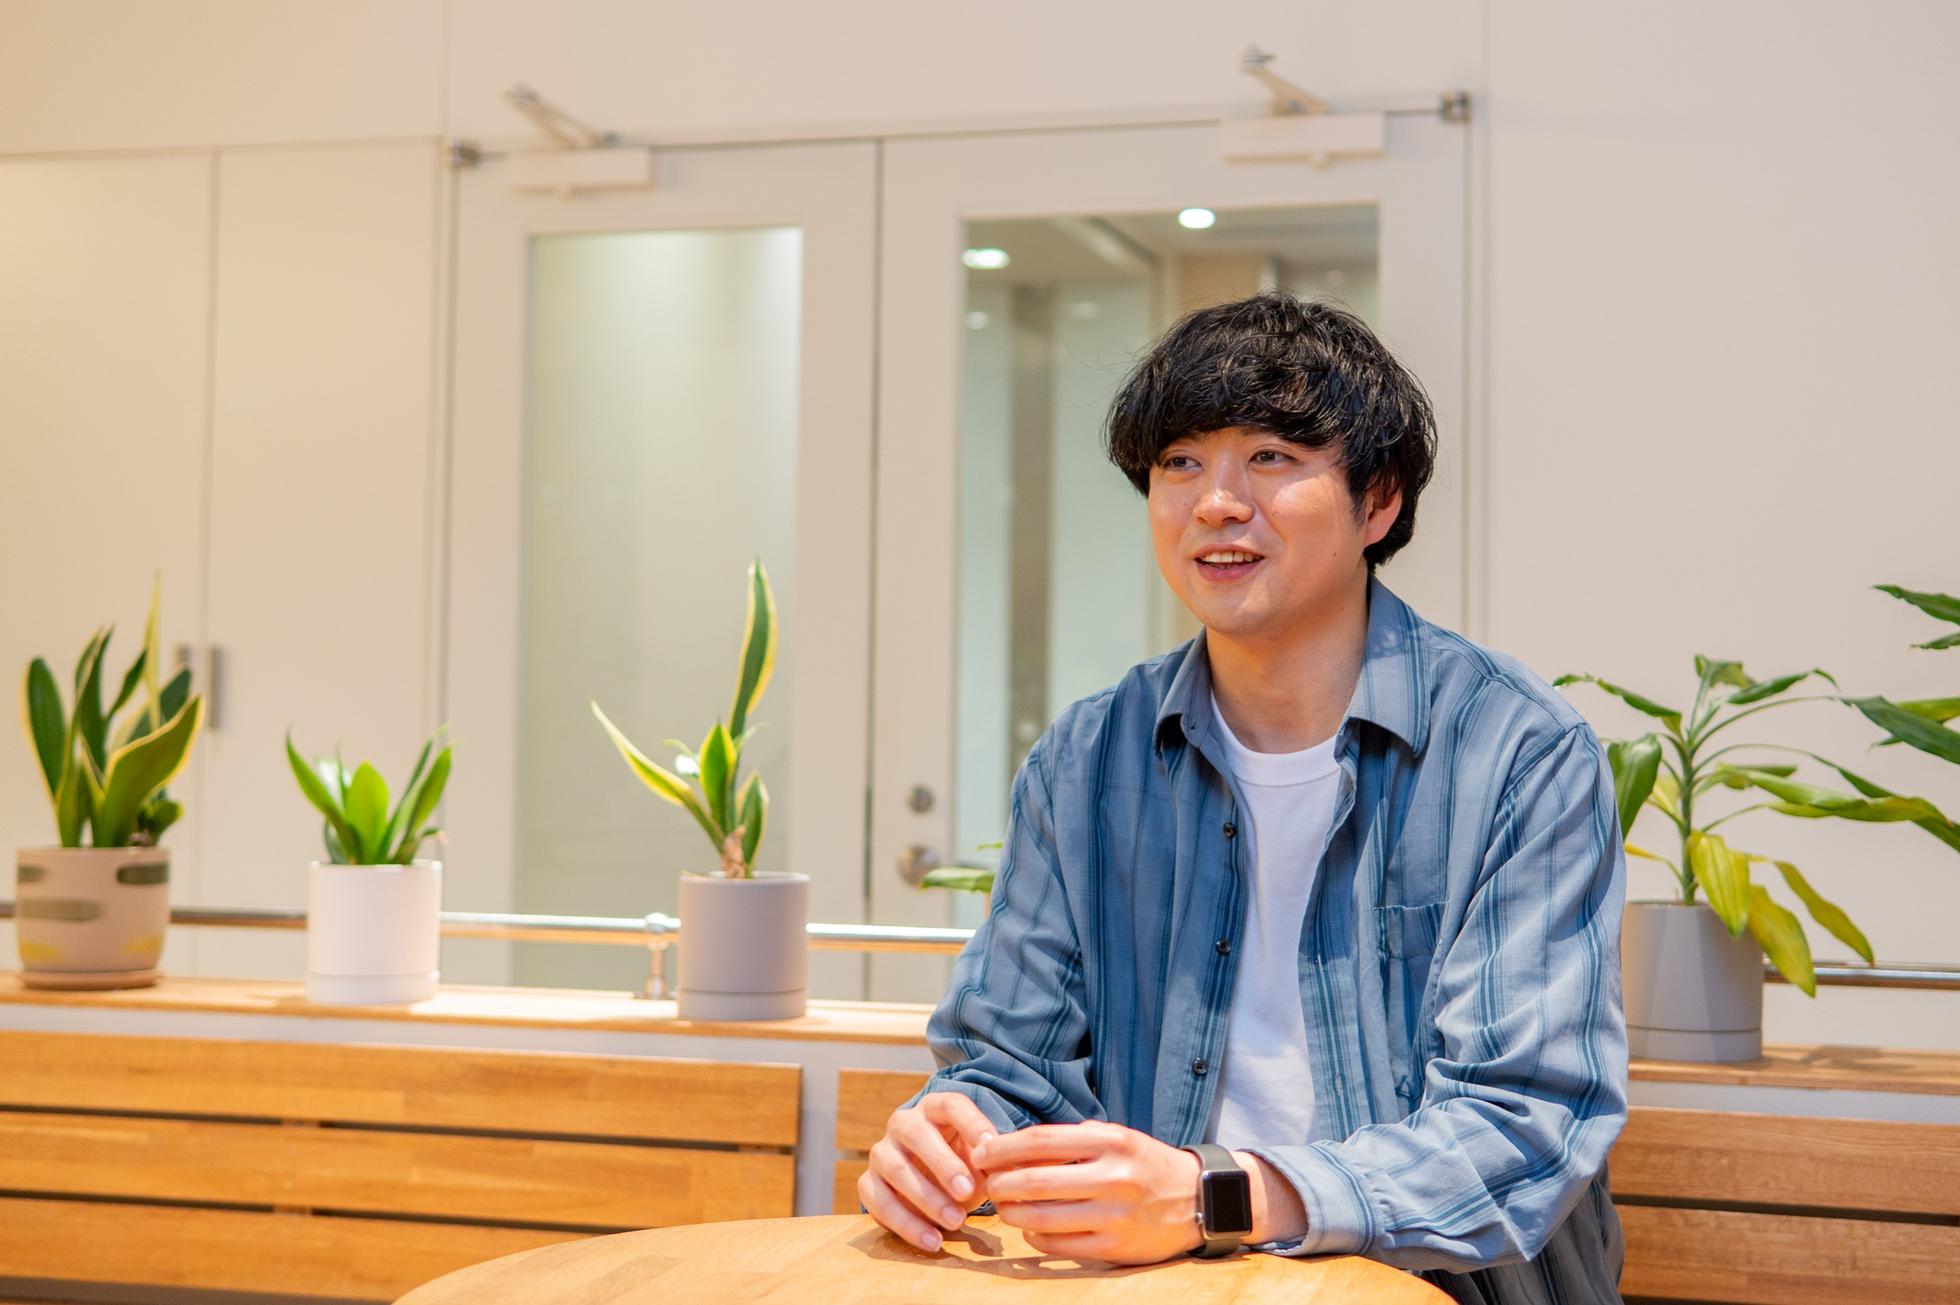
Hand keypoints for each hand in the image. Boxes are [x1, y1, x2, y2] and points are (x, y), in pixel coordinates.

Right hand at [859, 1091, 996, 1252]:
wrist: (930, 1185)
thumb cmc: (963, 1165)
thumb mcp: (981, 1160)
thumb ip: (996, 1163)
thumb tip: (1013, 1172)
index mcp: (935, 1108)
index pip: (951, 1105)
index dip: (971, 1123)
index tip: (992, 1148)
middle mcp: (903, 1124)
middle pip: (917, 1134)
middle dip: (943, 1164)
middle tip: (966, 1190)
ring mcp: (882, 1152)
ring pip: (896, 1169)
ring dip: (927, 1198)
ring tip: (956, 1222)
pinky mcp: (868, 1182)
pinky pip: (878, 1201)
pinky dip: (906, 1224)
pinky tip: (933, 1240)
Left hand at [973, 1122, 1202, 1264]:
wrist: (1197, 1198)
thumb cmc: (1146, 1163)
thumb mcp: (1118, 1137)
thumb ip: (1073, 1140)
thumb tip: (1016, 1147)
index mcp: (1111, 1141)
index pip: (1041, 1141)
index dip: (1004, 1147)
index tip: (982, 1153)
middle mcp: (1114, 1177)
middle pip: (1035, 1181)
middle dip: (1000, 1183)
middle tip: (987, 1183)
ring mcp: (1115, 1216)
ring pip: (1042, 1217)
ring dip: (1012, 1213)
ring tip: (1003, 1206)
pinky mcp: (1115, 1249)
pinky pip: (1059, 1245)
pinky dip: (1035, 1237)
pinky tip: (1029, 1228)